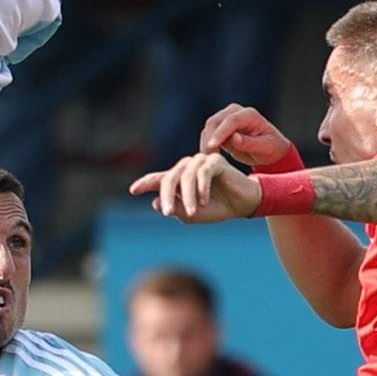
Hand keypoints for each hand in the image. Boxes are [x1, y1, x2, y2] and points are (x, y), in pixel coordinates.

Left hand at [130, 151, 260, 223]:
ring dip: (187, 196)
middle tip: (165, 213)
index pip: (159, 179)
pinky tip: (203, 200)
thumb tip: (153, 203)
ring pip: (185, 177)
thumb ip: (175, 209)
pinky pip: (203, 172)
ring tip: (192, 212)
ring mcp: (200, 162)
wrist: (243, 204)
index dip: (145, 183)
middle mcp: (187, 167)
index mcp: (179, 179)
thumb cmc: (218, 208)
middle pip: (169, 178)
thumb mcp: (193, 215)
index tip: (133, 190)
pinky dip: (201, 187)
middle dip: (166, 197)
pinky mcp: (215, 160)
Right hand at [199, 103, 299, 167]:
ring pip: (208, 129)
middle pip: (214, 122)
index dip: (219, 133)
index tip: (211, 147)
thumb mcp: (265, 147)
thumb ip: (249, 143)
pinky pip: (207, 135)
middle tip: (206, 159)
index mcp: (249, 114)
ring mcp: (226, 118)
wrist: (269, 149)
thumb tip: (233, 138)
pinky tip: (207, 158)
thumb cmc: (271, 148)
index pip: (230, 121)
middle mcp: (235, 112)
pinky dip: (205, 146)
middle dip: (208, 140)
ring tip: (207, 161)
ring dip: (205, 144)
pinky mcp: (219, 127)